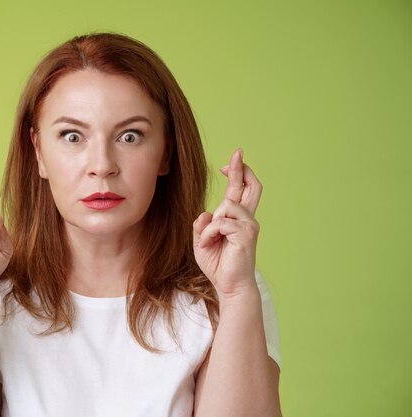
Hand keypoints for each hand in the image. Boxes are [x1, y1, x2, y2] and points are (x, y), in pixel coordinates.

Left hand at [192, 148, 262, 300]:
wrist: (229, 286)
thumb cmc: (218, 265)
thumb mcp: (202, 242)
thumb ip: (202, 225)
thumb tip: (206, 213)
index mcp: (237, 219)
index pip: (241, 190)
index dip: (237, 173)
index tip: (229, 163)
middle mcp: (247, 219)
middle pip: (252, 186)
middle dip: (243, 168)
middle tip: (238, 152)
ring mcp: (249, 225)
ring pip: (227, 205)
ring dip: (210, 224)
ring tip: (210, 241)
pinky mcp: (247, 234)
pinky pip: (220, 223)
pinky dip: (209, 234)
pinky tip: (211, 244)